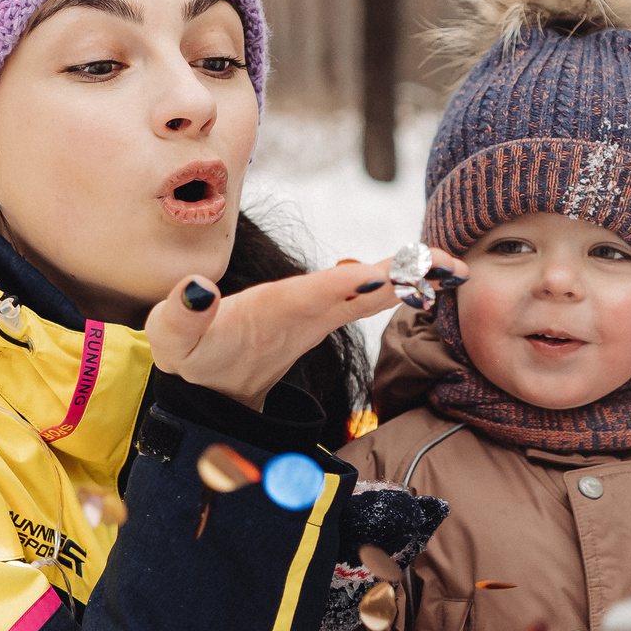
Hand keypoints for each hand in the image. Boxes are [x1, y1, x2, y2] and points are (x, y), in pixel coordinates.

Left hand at [144, 249, 459, 409]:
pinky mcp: (326, 318)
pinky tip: (436, 290)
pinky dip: (404, 294)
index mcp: (277, 301)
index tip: (381, 278)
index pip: (320, 290)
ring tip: (455, 271)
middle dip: (403, 270)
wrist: (201, 366)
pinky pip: (371, 302)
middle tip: (448, 265)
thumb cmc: (191, 347)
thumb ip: (181, 313)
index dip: (350, 283)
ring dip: (416, 277)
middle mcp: (305, 297)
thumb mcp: (174, 334)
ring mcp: (319, 306)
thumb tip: (195, 288)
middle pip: (362, 278)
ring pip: (375, 286)